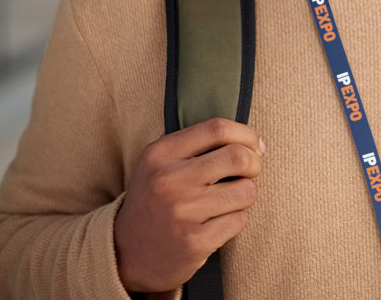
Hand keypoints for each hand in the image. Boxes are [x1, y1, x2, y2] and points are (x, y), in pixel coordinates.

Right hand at [115, 118, 263, 292]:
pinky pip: (239, 220)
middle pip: (238, 157)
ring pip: (245, 191)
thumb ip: (198, 145)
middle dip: (254, 163)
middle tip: (250, 173)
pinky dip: (236, 219)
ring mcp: (181, 212)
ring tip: (227, 201)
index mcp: (160, 154)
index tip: (255, 146)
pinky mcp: (194, 242)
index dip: (246, 134)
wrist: (125, 253)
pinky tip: (217, 222)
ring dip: (245, 195)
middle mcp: (168, 180)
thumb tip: (255, 144)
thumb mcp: (160, 163)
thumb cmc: (156, 200)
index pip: (217, 129)